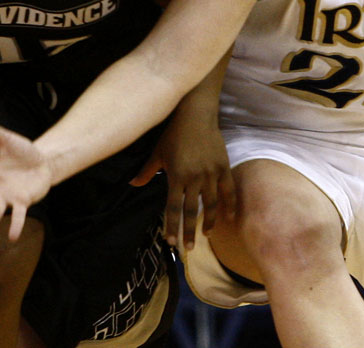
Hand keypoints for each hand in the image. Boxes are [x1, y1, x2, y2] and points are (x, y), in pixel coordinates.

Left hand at [132, 113, 235, 250]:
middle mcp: (194, 177)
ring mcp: (211, 173)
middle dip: (189, 231)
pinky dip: (230, 205)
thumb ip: (147, 171)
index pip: (173, 207)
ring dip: (209, 222)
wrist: (196, 115)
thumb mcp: (158, 153)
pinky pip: (228, 190)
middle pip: (192, 211)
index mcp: (176, 176)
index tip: (171, 241)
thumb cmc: (174, 134)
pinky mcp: (223, 166)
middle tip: (188, 248)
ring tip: (206, 234)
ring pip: (211, 204)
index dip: (172, 226)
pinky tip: (229, 218)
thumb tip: (133, 184)